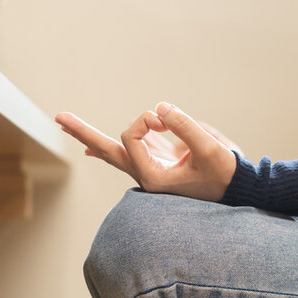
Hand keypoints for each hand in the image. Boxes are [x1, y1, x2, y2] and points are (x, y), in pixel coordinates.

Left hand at [55, 102, 238, 201]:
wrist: (239, 190)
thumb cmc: (226, 174)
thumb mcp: (210, 149)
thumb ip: (184, 126)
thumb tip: (160, 107)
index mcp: (154, 177)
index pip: (132, 136)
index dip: (145, 121)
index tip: (164, 120)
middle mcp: (147, 175)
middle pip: (107, 151)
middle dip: (83, 132)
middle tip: (58, 117)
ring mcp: (152, 168)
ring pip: (113, 152)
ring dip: (91, 138)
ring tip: (64, 122)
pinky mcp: (160, 161)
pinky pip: (128, 153)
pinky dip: (109, 149)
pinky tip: (91, 150)